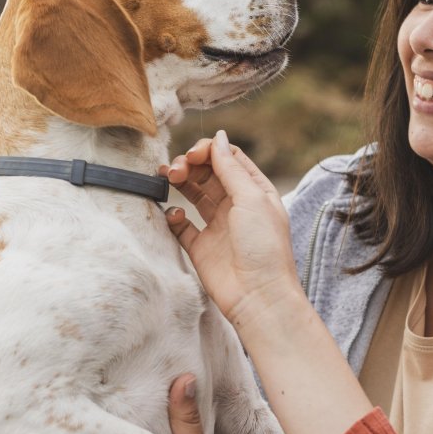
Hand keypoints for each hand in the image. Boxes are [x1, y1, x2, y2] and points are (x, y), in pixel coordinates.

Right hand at [164, 130, 299, 327]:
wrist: (258, 295)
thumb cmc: (264, 247)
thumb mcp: (252, 199)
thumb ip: (231, 169)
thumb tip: (219, 138)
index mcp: (255, 191)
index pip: (229, 159)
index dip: (210, 151)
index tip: (194, 154)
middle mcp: (237, 205)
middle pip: (208, 173)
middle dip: (191, 165)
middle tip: (176, 170)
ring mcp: (218, 226)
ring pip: (193, 193)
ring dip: (180, 182)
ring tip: (168, 178)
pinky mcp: (201, 246)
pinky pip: (181, 224)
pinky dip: (173, 215)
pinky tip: (175, 215)